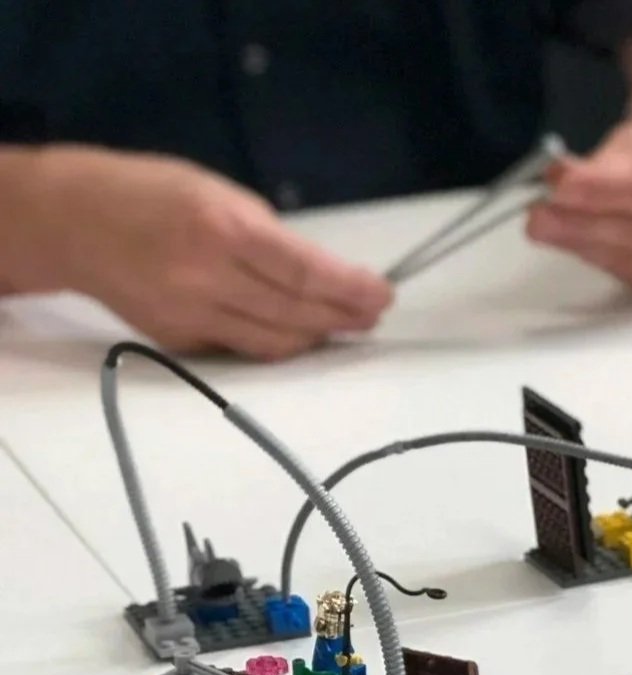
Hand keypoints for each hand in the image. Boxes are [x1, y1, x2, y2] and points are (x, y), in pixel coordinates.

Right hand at [4, 148, 389, 359]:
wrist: (72, 221)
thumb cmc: (151, 193)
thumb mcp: (217, 191)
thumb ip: (268, 234)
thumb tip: (322, 274)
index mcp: (222, 229)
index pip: (306, 273)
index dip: (352, 290)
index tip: (382, 294)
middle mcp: (207, 277)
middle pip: (298, 314)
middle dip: (345, 317)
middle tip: (372, 315)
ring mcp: (190, 314)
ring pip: (275, 343)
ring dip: (319, 337)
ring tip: (345, 326)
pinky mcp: (177, 338)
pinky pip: (242, 348)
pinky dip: (277, 342)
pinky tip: (298, 333)